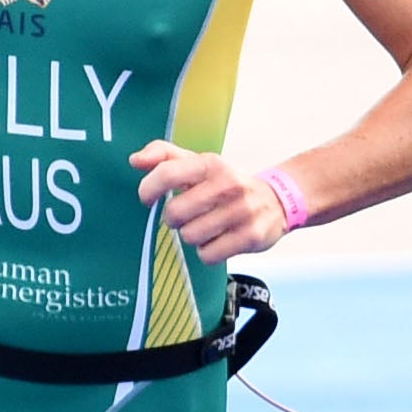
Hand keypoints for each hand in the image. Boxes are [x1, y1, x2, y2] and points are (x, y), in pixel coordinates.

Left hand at [133, 142, 286, 262]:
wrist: (277, 201)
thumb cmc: (225, 184)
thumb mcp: (198, 164)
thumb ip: (164, 156)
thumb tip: (135, 161)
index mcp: (211, 164)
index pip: (167, 173)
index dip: (148, 189)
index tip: (147, 199)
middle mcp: (228, 184)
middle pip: (175, 214)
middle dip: (174, 219)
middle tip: (186, 216)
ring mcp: (242, 211)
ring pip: (190, 237)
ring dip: (192, 236)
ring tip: (206, 227)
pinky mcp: (251, 236)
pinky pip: (209, 254)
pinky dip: (208, 252)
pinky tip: (219, 240)